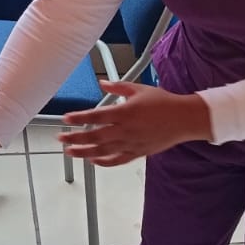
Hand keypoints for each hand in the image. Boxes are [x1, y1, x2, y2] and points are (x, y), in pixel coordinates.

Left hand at [58, 82, 212, 167]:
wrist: (183, 119)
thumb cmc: (163, 102)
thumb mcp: (139, 89)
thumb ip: (118, 87)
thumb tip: (102, 82)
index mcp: (125, 112)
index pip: (96, 116)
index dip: (79, 118)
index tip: (65, 118)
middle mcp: (125, 130)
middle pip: (94, 136)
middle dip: (75, 138)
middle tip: (61, 138)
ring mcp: (131, 143)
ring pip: (102, 151)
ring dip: (84, 152)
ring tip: (70, 152)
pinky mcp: (137, 152)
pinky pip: (117, 160)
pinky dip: (104, 162)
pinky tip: (93, 160)